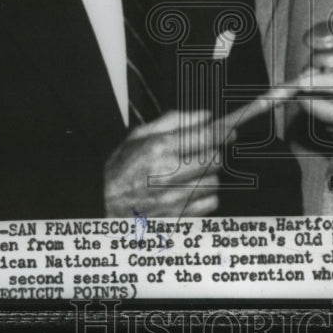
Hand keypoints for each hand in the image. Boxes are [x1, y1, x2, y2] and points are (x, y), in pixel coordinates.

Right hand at [104, 110, 227, 216]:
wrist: (101, 207)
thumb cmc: (120, 170)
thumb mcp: (139, 136)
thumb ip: (174, 120)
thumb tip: (206, 115)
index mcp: (159, 148)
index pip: (206, 136)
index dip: (225, 131)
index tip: (231, 131)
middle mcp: (169, 174)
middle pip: (215, 160)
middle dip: (211, 154)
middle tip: (199, 155)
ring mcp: (174, 199)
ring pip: (214, 182)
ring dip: (206, 177)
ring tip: (186, 177)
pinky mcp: (179, 218)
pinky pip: (211, 204)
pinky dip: (204, 198)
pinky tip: (187, 194)